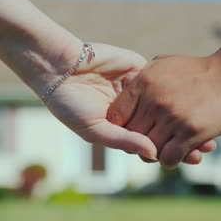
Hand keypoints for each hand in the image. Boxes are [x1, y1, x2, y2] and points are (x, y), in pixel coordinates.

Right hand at [44, 43, 158, 158]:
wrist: (59, 66)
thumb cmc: (71, 103)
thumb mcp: (95, 130)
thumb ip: (124, 141)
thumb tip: (154, 154)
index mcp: (119, 126)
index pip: (145, 139)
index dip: (151, 145)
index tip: (156, 148)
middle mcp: (130, 108)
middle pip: (156, 121)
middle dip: (159, 127)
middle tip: (161, 130)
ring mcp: (135, 88)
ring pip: (159, 101)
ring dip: (161, 107)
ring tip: (157, 113)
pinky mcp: (137, 69)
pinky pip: (156, 80)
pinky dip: (157, 88)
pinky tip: (153, 95)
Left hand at [107, 54, 220, 167]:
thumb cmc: (198, 70)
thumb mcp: (163, 64)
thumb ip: (141, 78)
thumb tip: (124, 89)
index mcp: (143, 83)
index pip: (116, 115)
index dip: (121, 127)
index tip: (131, 129)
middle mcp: (154, 101)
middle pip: (132, 135)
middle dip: (138, 142)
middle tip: (148, 144)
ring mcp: (172, 117)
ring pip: (149, 150)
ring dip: (155, 154)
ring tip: (164, 149)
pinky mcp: (191, 132)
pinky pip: (168, 158)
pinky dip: (170, 160)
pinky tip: (178, 154)